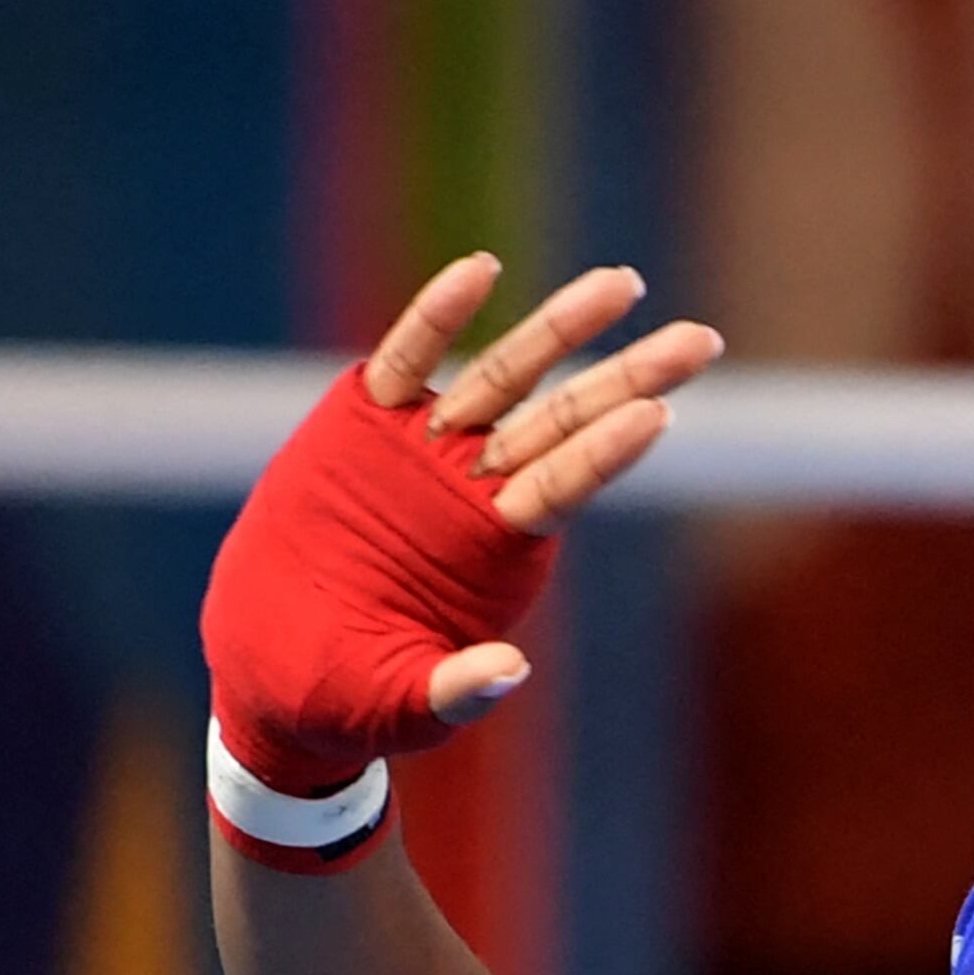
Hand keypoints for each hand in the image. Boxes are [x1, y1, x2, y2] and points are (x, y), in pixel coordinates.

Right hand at [361, 254, 724, 724]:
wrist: (272, 668)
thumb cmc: (351, 696)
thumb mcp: (405, 704)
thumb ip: (458, 690)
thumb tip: (511, 673)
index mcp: (495, 546)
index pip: (566, 485)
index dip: (609, 450)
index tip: (661, 413)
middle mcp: (472, 488)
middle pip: (562, 420)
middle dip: (629, 378)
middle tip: (701, 343)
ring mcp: (422, 449)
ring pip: (502, 375)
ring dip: (560, 329)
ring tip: (624, 286)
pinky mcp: (363, 422)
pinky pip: (408, 358)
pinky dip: (438, 315)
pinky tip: (480, 271)